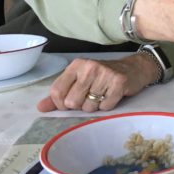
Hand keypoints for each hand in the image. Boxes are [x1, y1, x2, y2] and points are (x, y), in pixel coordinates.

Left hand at [37, 53, 157, 112]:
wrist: (133, 68)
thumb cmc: (102, 76)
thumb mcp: (79, 80)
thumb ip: (59, 94)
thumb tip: (40, 108)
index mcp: (76, 66)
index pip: (57, 92)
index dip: (61, 104)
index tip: (70, 103)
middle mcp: (89, 67)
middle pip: (72, 102)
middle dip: (80, 105)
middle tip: (90, 97)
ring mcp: (105, 74)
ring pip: (89, 106)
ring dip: (95, 106)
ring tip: (102, 96)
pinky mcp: (119, 83)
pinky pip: (105, 107)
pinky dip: (108, 106)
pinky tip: (112, 96)